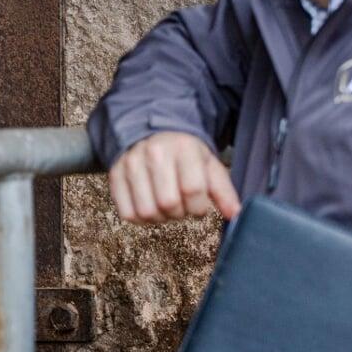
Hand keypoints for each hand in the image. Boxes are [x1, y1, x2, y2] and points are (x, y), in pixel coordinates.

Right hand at [107, 132, 240, 223]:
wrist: (152, 133)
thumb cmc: (184, 154)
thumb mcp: (209, 165)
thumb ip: (223, 191)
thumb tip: (235, 215)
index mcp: (183, 148)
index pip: (192, 190)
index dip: (198, 208)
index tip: (198, 206)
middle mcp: (154, 153)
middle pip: (168, 203)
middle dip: (179, 214)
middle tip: (181, 206)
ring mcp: (131, 163)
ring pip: (147, 212)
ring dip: (160, 218)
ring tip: (165, 206)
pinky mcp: (115, 175)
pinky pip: (127, 213)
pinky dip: (141, 218)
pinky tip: (150, 206)